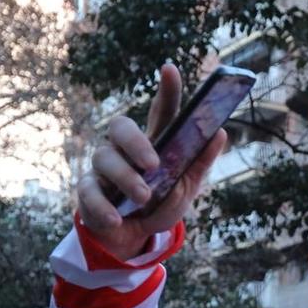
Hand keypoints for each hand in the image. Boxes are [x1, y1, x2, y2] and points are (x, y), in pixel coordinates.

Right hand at [76, 63, 228, 261]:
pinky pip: (89, 191)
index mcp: (154, 143)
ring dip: (126, 179)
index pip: (160, 111)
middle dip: (136, 142)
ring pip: (104, 158)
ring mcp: (103, 168)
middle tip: (153, 165)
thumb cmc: (161, 205)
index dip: (167, 90)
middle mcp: (124, 148)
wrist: (133, 239)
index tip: (170, 69)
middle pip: (120, 126)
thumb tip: (220, 132)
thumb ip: (199, 163)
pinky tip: (117, 218)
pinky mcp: (87, 190)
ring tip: (144, 199)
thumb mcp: (186, 187)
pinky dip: (104, 206)